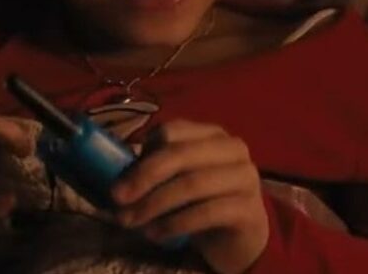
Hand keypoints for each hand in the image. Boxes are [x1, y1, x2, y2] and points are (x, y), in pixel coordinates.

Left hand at [112, 120, 268, 273]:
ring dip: (155, 204)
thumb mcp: (180, 179)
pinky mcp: (249, 208)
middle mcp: (231, 148)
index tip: (118, 182)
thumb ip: (157, 169)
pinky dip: (175, 223)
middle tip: (118, 201)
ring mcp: (244, 176)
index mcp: (211, 133)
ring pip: (191, 184)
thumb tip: (119, 178)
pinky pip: (206, 212)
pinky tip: (156, 234)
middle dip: (144, 178)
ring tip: (133, 222)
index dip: (142, 155)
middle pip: (180, 154)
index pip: (172, 131)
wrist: (243, 236)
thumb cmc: (204, 201)